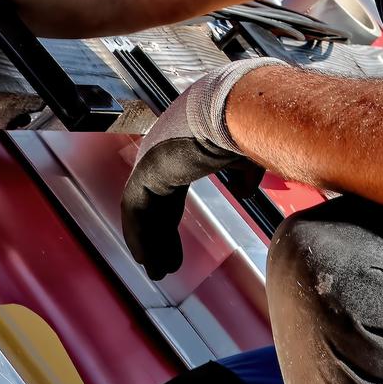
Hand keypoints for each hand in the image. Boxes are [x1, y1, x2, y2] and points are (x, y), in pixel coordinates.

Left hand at [121, 59, 277, 278]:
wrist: (238, 111)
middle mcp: (161, 153)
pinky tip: (146, 258)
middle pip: (156, 205)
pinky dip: (139, 235)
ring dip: (149, 242)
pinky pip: (135, 210)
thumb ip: (244, 174)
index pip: (170, 192)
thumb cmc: (247, 127)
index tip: (177, 251)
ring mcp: (150, 160)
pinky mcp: (146, 170)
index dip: (172, 222)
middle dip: (160, 237)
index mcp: (182, 149)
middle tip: (165, 267)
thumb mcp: (247, 156)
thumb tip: (244, 192)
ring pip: (144, 211)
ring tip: (156, 272)